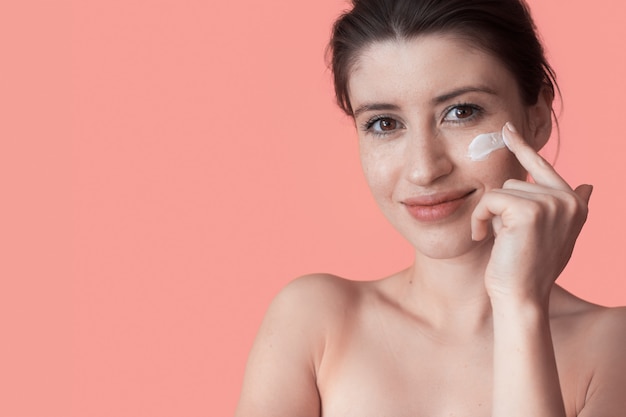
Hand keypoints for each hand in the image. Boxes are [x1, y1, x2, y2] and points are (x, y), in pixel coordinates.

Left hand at [471, 123, 592, 305]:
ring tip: (500, 242)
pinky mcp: (529, 210)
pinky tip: (484, 239)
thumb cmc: (528, 270)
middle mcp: (568, 199)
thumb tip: (588, 185)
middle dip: (501, 209)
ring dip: (490, 216)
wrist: (521, 297)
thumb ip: (563, 208)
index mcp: (574, 203)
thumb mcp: (553, 235)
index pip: (544, 167)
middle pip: (514, 181)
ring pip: (500, 191)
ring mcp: (551, 203)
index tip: (507, 130)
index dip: (523, 148)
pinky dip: (479, 219)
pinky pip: (489, 200)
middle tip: (508, 239)